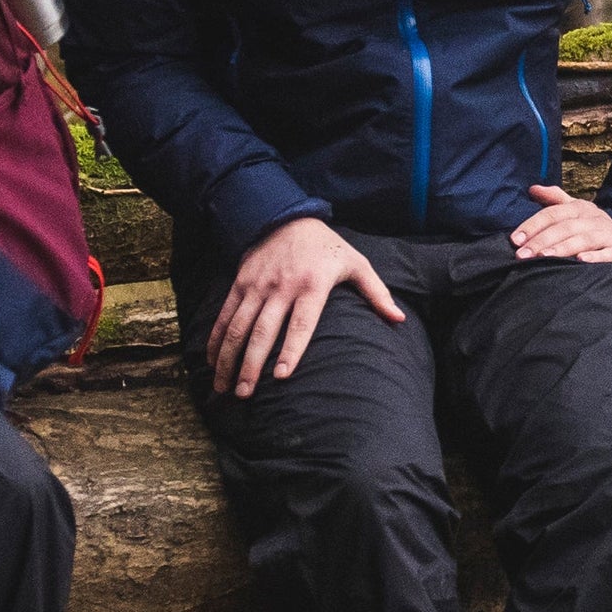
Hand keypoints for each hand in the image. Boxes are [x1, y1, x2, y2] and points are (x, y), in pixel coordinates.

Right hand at [206, 215, 405, 397]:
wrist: (287, 216)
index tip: (281, 377)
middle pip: (263, 331)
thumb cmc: (327, 247)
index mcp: (312, 286)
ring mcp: (257, 286)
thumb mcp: (356, 264)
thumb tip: (399, 319)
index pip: (300, 324)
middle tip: (246, 394)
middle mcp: (282, 287)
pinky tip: (211, 361)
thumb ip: (376, 293)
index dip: (291, 350)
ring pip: (239, 327)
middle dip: (251, 365)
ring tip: (225, 387)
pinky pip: (225, 315)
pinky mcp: (240, 283)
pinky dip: (216, 339)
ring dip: (228, 359)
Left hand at [512, 184, 611, 272]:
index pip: (553, 214)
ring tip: (544, 257)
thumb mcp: (575, 212)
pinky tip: (581, 261)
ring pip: (585, 239)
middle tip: (523, 255)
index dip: (533, 225)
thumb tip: (532, 188)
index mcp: (581, 208)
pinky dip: (596, 257)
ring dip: (563, 248)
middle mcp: (595, 219)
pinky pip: (610, 254)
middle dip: (542, 240)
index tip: (515, 240)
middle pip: (566, 227)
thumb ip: (555, 200)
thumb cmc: (592, 230)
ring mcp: (610, 235)